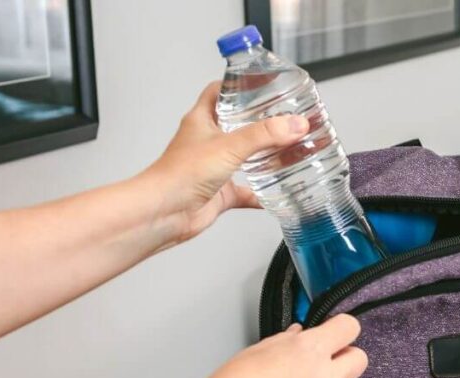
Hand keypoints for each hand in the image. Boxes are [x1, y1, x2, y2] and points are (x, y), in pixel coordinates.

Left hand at [141, 81, 308, 240]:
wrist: (165, 212)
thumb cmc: (180, 174)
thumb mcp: (229, 145)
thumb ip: (264, 134)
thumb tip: (294, 124)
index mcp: (201, 120)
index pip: (218, 92)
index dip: (237, 85)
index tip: (259, 83)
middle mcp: (206, 142)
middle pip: (235, 124)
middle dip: (257, 121)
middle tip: (281, 116)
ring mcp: (213, 168)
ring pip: (242, 157)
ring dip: (261, 155)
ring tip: (285, 148)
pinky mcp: (219, 192)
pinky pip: (245, 192)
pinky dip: (260, 193)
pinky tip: (276, 193)